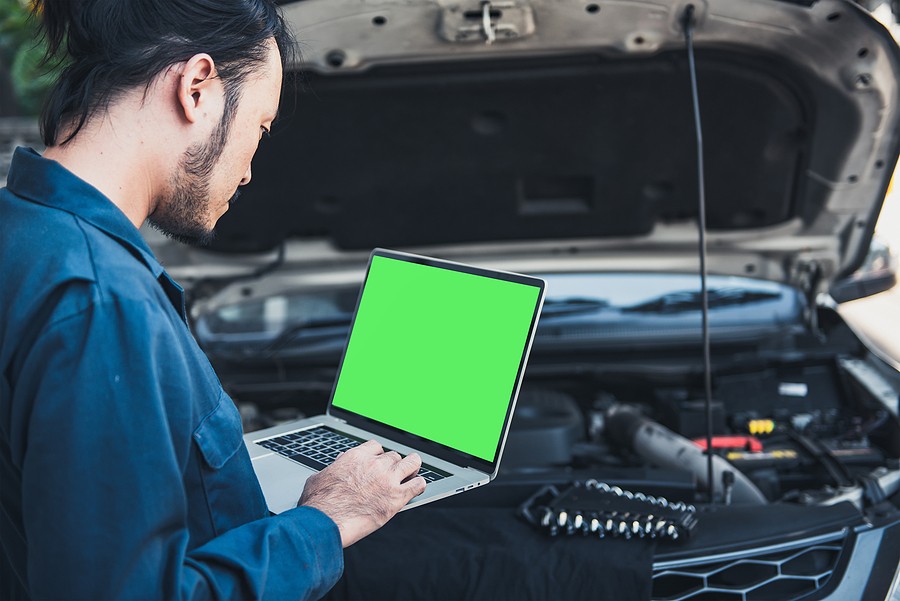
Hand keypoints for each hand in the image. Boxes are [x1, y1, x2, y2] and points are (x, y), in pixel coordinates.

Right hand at [298, 440, 426, 546]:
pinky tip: (418, 488)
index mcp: (356, 457)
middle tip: (393, 474)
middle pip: (394, 456)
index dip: (379, 455)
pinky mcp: (397, 497)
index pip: (376, 447)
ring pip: (412, 463)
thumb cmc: (319, 503)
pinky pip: (418, 485)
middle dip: (394, 465)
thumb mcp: (320, 477)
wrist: (327, 521)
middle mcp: (375, 465)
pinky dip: (420, 485)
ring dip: (413, 468)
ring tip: (413, 474)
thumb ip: (333, 469)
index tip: (379, 462)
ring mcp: (388, 480)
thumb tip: (336, 465)